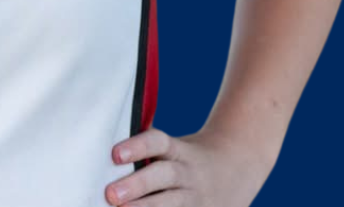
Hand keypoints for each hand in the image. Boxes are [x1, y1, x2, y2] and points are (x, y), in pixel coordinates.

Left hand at [104, 125, 273, 205]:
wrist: (237, 166)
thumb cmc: (190, 158)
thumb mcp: (175, 147)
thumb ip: (148, 152)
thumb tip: (106, 152)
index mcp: (179, 151)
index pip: (157, 143)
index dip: (137, 147)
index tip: (114, 154)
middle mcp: (188, 173)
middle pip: (163, 176)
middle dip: (137, 186)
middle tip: (111, 194)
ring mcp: (197, 197)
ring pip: (173, 203)